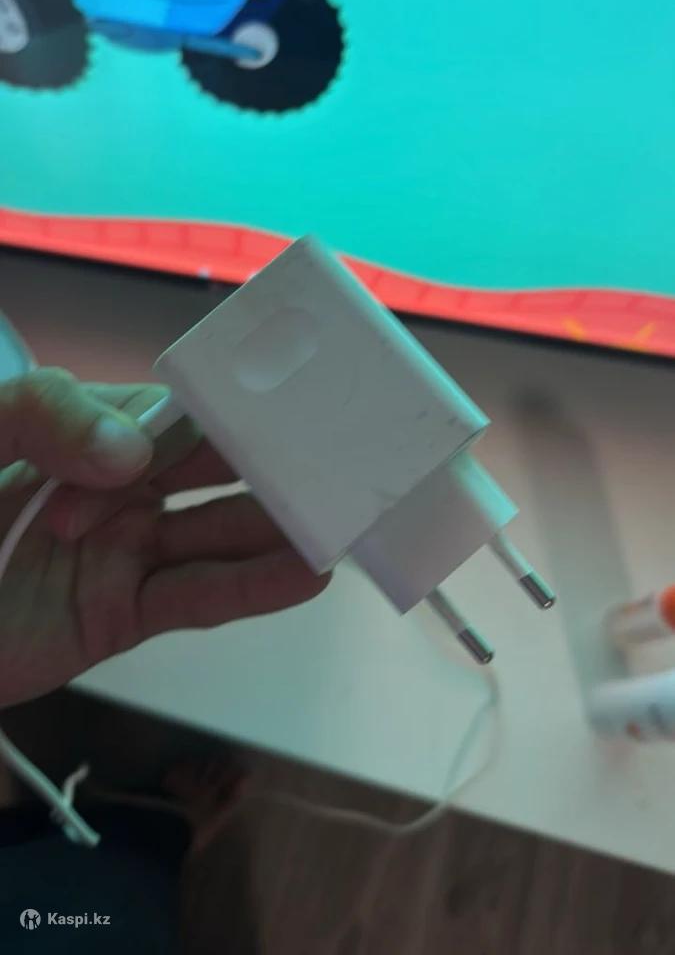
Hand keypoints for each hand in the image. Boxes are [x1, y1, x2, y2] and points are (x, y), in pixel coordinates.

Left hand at [0, 369, 327, 707]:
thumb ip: (39, 418)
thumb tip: (132, 453)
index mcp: (90, 427)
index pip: (182, 409)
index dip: (241, 405)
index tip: (305, 399)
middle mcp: (120, 484)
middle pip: (216, 468)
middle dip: (280, 462)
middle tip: (355, 458)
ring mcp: (126, 551)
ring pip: (221, 534)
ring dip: (283, 526)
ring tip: (349, 517)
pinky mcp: (122, 616)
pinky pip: (198, 599)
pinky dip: (254, 588)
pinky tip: (308, 575)